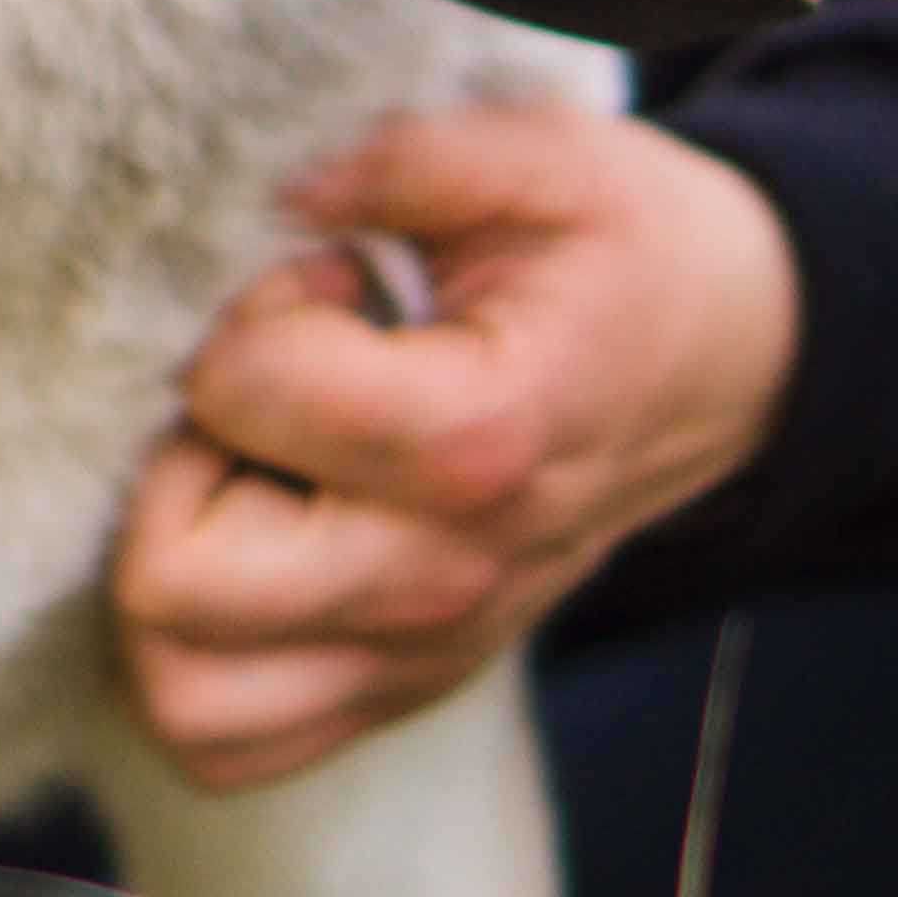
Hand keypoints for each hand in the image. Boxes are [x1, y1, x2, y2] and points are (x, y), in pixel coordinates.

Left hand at [112, 100, 799, 793]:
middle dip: (166, 463)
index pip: (243, 392)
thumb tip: (276, 192)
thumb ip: (400, 161)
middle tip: (253, 398)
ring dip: (166, 580)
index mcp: (477, 436)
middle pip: (173, 589)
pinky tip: (243, 545)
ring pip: (187, 702)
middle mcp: (441, 578)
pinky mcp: (398, 687)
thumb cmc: (624, 253)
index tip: (325, 285)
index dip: (246, 313)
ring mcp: (419, 653)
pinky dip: (195, 657)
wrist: (731, 360)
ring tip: (238, 480)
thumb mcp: (543, 157)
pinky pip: (233, 738)